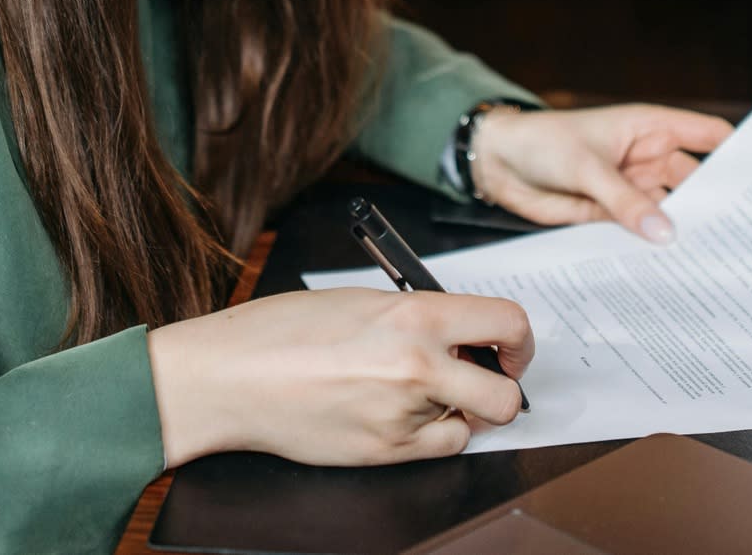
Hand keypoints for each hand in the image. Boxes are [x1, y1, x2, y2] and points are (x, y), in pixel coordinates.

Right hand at [146, 287, 531, 468]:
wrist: (232, 376)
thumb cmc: (283, 331)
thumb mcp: (361, 300)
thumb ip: (419, 316)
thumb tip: (461, 332)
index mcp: (415, 314)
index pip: (508, 323)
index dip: (519, 342)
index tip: (512, 348)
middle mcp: (418, 364)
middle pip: (507, 394)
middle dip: (504, 388)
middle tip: (486, 379)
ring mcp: (403, 414)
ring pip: (472, 423)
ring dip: (459, 411)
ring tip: (419, 393)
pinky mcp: (386, 452)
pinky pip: (440, 448)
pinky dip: (432, 436)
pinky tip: (401, 416)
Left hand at [470, 105, 731, 240]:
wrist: (497, 164)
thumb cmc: (541, 142)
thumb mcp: (585, 166)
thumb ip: (624, 200)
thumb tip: (665, 233)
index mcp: (652, 129)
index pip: (710, 138)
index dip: (739, 158)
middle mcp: (649, 160)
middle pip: (696, 186)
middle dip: (717, 210)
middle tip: (747, 243)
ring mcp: (633, 190)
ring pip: (671, 215)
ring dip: (686, 236)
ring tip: (715, 266)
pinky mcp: (613, 217)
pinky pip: (643, 235)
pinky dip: (655, 252)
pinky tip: (672, 274)